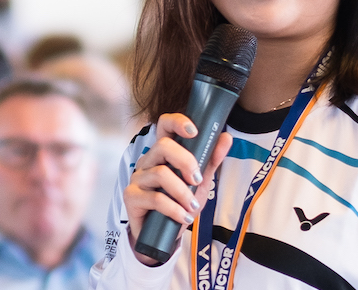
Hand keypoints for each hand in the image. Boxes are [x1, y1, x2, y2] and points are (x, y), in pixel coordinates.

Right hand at [124, 113, 231, 265]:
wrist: (163, 235)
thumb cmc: (178, 204)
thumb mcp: (199, 183)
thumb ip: (210, 161)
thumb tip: (226, 137)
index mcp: (163, 153)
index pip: (164, 126)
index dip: (177, 122)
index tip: (194, 132)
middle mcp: (147, 161)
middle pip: (162, 146)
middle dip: (186, 162)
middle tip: (197, 180)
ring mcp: (137, 178)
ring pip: (160, 174)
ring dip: (182, 192)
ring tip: (192, 206)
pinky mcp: (131, 196)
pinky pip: (155, 198)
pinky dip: (174, 209)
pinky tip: (183, 216)